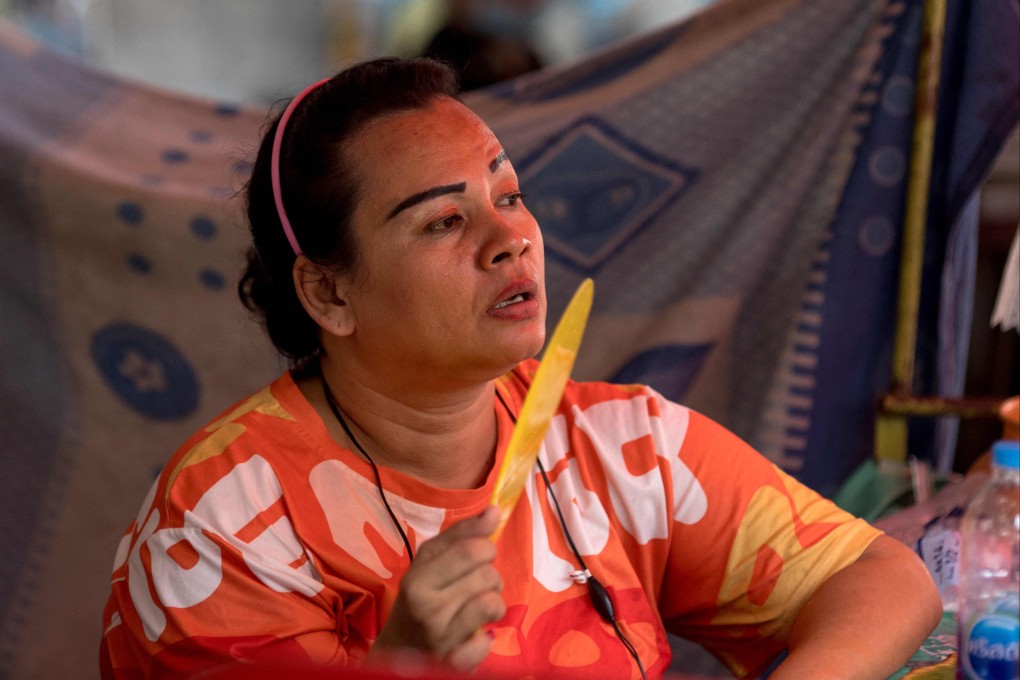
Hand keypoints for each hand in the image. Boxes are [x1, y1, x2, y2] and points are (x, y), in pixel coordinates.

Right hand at [368, 506, 505, 671]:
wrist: (395, 652)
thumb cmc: (417, 599)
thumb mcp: (428, 562)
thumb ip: (461, 535)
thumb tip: (495, 510)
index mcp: (419, 578)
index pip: (472, 550)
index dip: (485, 548)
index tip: (479, 556)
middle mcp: (427, 607)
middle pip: (487, 575)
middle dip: (491, 576)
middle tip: (477, 585)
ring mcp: (440, 638)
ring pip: (493, 604)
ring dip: (493, 603)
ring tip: (477, 608)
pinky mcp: (453, 664)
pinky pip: (487, 643)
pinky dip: (485, 639)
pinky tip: (473, 636)